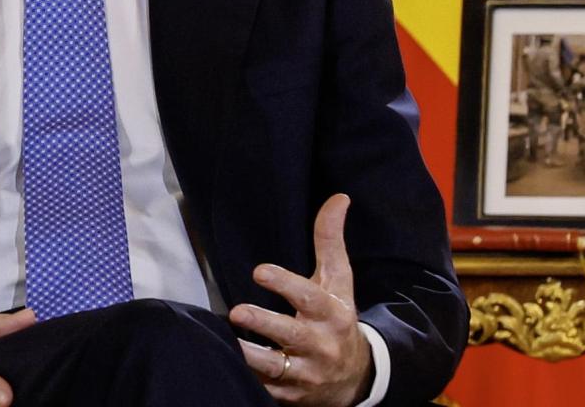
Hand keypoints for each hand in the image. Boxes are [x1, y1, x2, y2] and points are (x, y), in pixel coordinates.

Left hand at [230, 194, 373, 405]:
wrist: (356, 377)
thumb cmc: (338, 317)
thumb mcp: (338, 281)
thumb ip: (330, 240)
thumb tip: (338, 197)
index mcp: (332, 313)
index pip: (309, 297)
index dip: (285, 284)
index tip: (259, 271)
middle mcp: (321, 344)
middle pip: (292, 335)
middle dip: (265, 324)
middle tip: (237, 311)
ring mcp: (306, 373)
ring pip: (276, 368)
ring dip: (251, 356)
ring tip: (228, 342)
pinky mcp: (292, 395)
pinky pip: (268, 389)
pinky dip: (250, 380)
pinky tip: (228, 367)